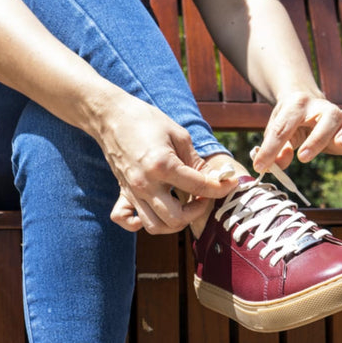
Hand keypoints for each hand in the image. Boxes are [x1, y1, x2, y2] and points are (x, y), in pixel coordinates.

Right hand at [96, 91, 237, 233]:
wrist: (111, 116)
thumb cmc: (146, 120)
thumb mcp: (178, 135)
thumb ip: (196, 161)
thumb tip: (215, 178)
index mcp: (162, 165)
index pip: (198, 187)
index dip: (220, 188)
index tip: (230, 183)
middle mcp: (146, 184)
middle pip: (176, 219)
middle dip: (196, 211)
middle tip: (203, 197)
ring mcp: (132, 191)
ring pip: (155, 226)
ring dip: (174, 222)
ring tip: (184, 205)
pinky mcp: (123, 193)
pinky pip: (127, 221)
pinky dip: (140, 223)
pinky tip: (155, 211)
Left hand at [252, 92, 341, 173]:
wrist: (302, 102)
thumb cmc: (288, 121)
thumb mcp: (276, 131)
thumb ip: (275, 149)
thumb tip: (276, 165)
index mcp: (297, 106)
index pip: (284, 126)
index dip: (271, 147)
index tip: (261, 165)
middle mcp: (322, 108)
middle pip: (329, 116)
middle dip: (318, 137)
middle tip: (303, 157)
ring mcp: (341, 115)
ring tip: (340, 146)